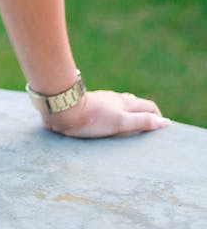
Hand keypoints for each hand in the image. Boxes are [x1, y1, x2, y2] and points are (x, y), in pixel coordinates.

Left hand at [42, 90, 169, 138]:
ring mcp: (103, 100)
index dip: (158, 117)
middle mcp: (116, 99)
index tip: (161, 129)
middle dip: (145, 115)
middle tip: (149, 129)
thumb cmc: (93, 117)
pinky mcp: (90, 103)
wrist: (64, 108)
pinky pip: (108, 108)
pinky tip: (107, 121)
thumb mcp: (121, 122)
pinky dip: (114, 114)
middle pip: (136, 105)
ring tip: (129, 127)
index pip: (149, 107)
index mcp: (125, 103)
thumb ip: (142, 121)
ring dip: (129, 114)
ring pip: (121, 105)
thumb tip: (164, 122)